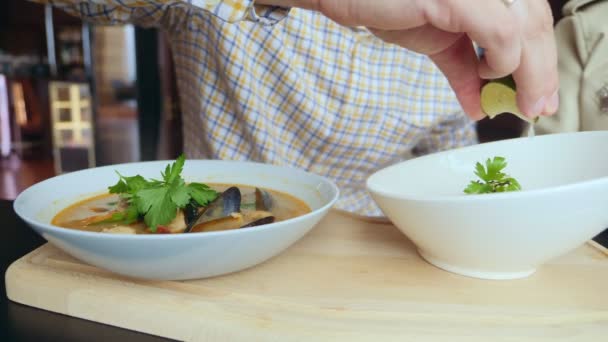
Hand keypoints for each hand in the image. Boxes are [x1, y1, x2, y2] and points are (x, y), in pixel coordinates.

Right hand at [256, 0, 558, 119]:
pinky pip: (500, 32)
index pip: (531, 20)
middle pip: (536, 23)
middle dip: (542, 72)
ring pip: (526, 29)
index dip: (542, 59)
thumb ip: (463, 69)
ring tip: (519, 103)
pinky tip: (484, 74)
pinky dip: (500, 60)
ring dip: (529, 74)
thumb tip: (481, 104)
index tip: (539, 96)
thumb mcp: (437, 41)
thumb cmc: (384, 4)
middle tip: (538, 108)